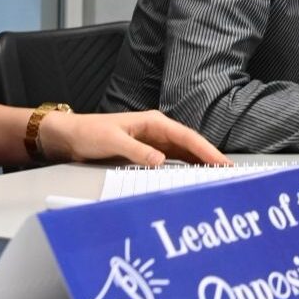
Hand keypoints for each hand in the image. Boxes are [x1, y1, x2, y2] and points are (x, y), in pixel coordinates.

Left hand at [40, 110, 229, 167]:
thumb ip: (137, 151)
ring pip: (183, 153)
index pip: (187, 137)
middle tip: (229, 172)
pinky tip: (194, 176)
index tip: (221, 162)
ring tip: (218, 176)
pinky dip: (185, 167)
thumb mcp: (112, 141)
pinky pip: (172, 160)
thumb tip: (159, 160)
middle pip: (190, 145)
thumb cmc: (88, 133)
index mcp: (153, 122)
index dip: (206, 150)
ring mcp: (152, 141)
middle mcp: (156, 130)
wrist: (69, 136)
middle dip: (210, 157)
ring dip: (200, 163)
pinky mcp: (146, 151)